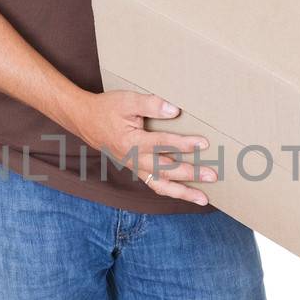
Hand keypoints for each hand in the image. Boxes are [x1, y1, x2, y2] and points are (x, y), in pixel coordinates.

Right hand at [71, 90, 216, 203]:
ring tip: (203, 199)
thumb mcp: (127, 100)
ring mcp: (135, 167)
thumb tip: (174, 110)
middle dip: (190, 174)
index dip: (183, 144)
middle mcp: (134, 158)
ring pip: (160, 185)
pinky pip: (155, 184)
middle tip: (212, 176)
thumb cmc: (107, 108)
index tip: (203, 143)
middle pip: (166, 170)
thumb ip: (151, 104)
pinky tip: (186, 193)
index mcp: (132, 141)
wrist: (86, 121)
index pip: (162, 144)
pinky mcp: (137, 169)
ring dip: (183, 193)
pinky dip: (171, 190)